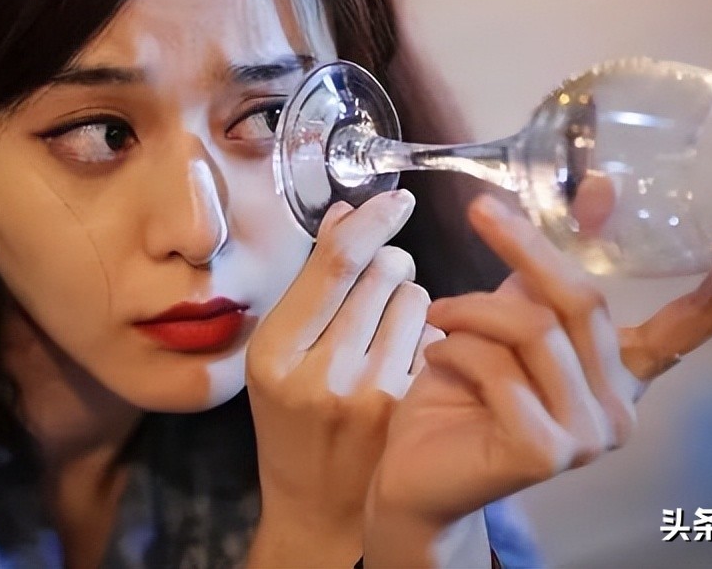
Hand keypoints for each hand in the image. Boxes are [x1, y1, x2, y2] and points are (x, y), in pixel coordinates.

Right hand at [244, 190, 442, 565]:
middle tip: (377, 285)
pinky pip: (435, 336)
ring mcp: (371, 396)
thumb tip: (347, 214)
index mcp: (275, 352)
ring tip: (386, 330)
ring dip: (409, 298)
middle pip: (381, 271)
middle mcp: (321, 373)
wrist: (320, 510)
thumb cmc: (295, 422)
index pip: (336, 262)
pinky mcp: (411, 410)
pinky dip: (426, 336)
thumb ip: (312, 287)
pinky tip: (404, 362)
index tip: (395, 200)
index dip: (371, 221)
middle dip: (387, 263)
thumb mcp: (278, 356)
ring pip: (417, 297)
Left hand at [365, 191, 711, 553]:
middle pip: (587, 301)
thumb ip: (549, 268)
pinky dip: (457, 348)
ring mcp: (590, 436)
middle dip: (527, 248)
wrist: (417, 467)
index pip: (688, 328)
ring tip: (442, 315)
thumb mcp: (511, 314)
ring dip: (474, 309)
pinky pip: (499, 369)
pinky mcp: (548, 452)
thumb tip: (602, 186)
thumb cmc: (464, 385)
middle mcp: (620, 409)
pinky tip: (438, 356)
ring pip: (536, 329)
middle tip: (481, 212)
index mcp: (622, 373)